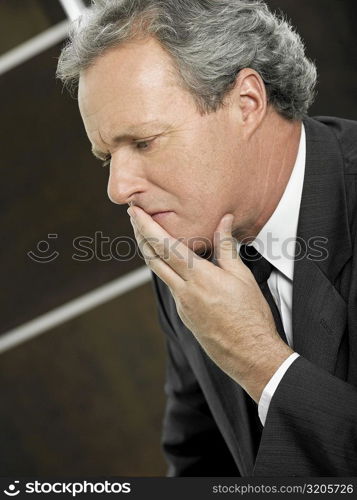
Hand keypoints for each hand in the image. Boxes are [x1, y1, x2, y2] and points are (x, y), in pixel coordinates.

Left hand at [128, 206, 293, 401]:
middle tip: (134, 218)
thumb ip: (226, 247)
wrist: (250, 354)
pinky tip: (171, 263)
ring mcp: (182, 305)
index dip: (146, 226)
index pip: (164, 246)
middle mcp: (183, 291)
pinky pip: (171, 287)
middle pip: (152, 258)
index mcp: (199, 277)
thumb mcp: (242, 276)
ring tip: (146, 235)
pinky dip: (165, 270)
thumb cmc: (251, 316)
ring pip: (159, 273)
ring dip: (149, 252)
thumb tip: (223, 221)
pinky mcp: (185, 315)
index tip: (135, 212)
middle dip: (140, 235)